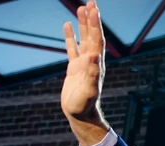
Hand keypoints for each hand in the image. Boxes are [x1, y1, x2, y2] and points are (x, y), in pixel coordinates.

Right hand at [61, 0, 110, 143]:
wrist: (80, 115)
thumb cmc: (84, 105)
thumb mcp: (88, 90)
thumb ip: (92, 74)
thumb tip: (94, 55)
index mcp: (96, 64)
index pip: (97, 40)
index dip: (95, 24)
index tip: (94, 9)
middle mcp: (92, 62)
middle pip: (92, 36)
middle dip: (92, 19)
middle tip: (91, 2)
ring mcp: (83, 64)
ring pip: (84, 39)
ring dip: (83, 24)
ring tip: (81, 7)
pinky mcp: (74, 68)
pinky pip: (72, 48)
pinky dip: (70, 36)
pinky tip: (67, 25)